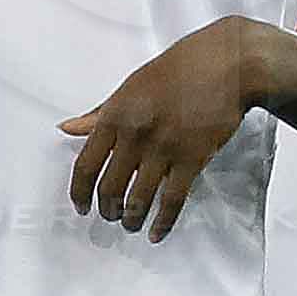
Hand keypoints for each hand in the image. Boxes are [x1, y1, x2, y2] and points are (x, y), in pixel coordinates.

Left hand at [58, 18, 281, 239]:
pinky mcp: (192, 159)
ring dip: (131, 219)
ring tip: (130, 224)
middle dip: (106, 209)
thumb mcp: (130, 86)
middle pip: (108, 187)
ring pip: (137, 199)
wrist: (228, 62)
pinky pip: (171, 201)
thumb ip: (99, 113)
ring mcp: (163, 149)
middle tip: (109, 216)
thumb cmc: (179, 69)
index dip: (79, 193)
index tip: (80, 206)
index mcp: (115, 116)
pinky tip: (155, 233)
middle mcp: (134, 135)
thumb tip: (67, 128)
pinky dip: (162, 222)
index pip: (85, 165)